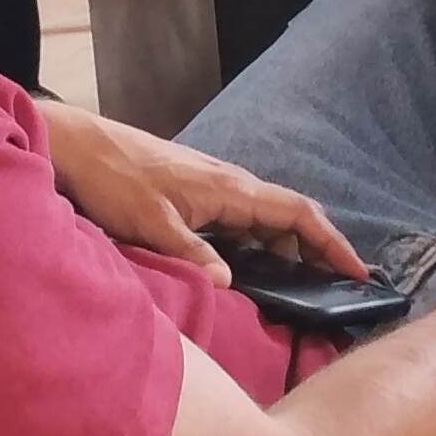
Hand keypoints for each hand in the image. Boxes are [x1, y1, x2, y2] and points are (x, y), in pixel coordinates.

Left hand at [37, 102, 368, 285]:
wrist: (77, 145)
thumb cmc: (111, 177)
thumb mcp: (149, 221)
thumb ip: (190, 253)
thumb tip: (230, 285)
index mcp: (229, 188)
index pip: (298, 213)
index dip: (332, 243)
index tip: (358, 272)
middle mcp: (229, 184)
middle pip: (289, 218)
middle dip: (318, 251)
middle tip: (337, 290)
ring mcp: (212, 187)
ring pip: (265, 221)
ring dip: (288, 250)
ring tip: (302, 288)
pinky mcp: (194, 194)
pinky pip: (241, 222)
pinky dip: (258, 245)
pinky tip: (251, 271)